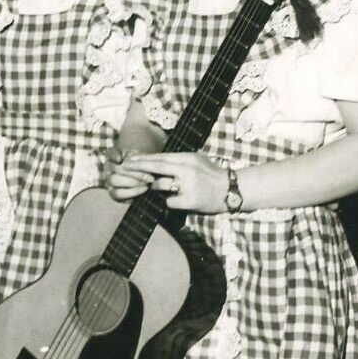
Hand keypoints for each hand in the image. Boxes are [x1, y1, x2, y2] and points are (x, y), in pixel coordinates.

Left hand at [109, 151, 228, 213]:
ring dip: (156, 187)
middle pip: (158, 167)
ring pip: (160, 185)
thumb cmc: (213, 175)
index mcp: (188, 158)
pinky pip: (169, 201)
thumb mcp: (198, 160)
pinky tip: (176, 200)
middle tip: (126, 168)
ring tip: (160, 188)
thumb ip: (180, 159)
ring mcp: (188, 185)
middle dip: (140, 167)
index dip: (144, 158)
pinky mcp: (190, 200)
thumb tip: (158, 158)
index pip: (161, 157)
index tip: (131, 158)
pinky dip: (169, 201)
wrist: (231, 190)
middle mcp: (187, 170)